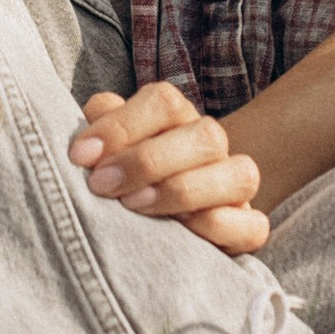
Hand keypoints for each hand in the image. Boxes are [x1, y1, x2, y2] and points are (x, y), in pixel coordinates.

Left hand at [69, 84, 271, 256]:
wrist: (156, 223)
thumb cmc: (121, 180)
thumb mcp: (104, 150)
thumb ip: (97, 133)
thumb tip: (87, 141)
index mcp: (176, 117)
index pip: (164, 102)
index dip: (121, 126)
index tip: (81, 156)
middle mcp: (211, 145)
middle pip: (205, 134)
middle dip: (147, 161)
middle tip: (102, 185)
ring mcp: (234, 186)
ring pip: (239, 174)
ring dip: (183, 190)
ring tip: (134, 207)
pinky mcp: (247, 228)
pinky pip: (253, 224)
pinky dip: (218, 226)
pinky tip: (180, 231)